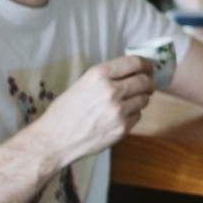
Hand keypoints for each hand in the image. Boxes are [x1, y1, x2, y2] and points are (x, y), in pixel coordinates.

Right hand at [33, 56, 153, 167]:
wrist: (54, 139)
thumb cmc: (65, 111)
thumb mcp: (83, 83)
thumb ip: (108, 76)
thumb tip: (132, 70)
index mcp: (99, 75)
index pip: (135, 62)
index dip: (146, 64)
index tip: (148, 67)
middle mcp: (110, 90)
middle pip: (145, 80)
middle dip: (148, 82)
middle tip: (146, 85)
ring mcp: (118, 111)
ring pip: (144, 99)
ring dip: (140, 99)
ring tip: (127, 102)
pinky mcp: (121, 129)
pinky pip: (138, 116)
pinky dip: (133, 115)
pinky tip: (119, 116)